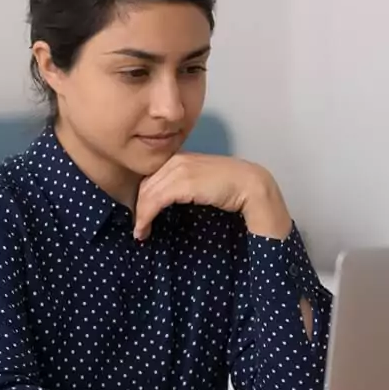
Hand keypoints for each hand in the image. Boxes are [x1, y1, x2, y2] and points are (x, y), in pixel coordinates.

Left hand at [133, 154, 291, 239]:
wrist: (250, 185)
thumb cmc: (230, 188)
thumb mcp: (202, 182)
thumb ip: (186, 185)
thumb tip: (169, 203)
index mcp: (181, 157)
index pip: (151, 177)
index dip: (142, 197)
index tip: (141, 215)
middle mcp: (177, 160)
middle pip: (145, 185)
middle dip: (138, 207)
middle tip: (138, 226)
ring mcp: (179, 169)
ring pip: (147, 193)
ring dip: (140, 215)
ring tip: (140, 232)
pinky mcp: (183, 182)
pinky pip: (154, 200)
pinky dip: (145, 216)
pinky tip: (144, 228)